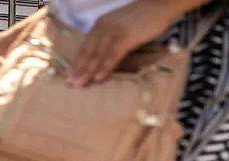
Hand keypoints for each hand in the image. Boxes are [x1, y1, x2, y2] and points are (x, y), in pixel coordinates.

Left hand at [67, 0, 184, 86]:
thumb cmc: (141, 18)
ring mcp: (115, 32)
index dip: (76, 62)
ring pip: (98, 54)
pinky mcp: (127, 37)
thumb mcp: (119, 26)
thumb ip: (108, 38)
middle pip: (88, 52)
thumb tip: (100, 58)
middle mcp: (104, 27)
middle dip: (78, 69)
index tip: (68, 75)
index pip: (85, 46)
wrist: (161, 4)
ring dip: (88, 71)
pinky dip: (105, 67)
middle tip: (70, 84)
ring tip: (80, 84)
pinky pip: (113, 55)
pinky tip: (98, 78)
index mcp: (100, 25)